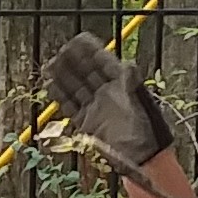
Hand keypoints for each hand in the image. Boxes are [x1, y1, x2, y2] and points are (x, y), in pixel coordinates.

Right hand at [45, 32, 176, 170]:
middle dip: (74, 61)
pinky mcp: (87, 123)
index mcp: (122, 85)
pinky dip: (60, 96)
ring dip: (63, 76)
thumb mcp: (141, 104)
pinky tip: (50, 85)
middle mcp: (108, 94)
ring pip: (76, 87)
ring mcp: (96, 108)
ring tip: (49, 65)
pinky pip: (71, 106)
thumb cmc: (148, 130)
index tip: (79, 39)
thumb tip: (129, 65)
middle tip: (60, 50)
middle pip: (87, 73)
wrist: (142, 158)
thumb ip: (132, 84)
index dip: (92, 51)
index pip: (104, 63)